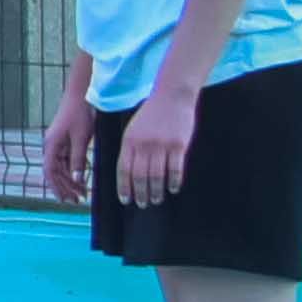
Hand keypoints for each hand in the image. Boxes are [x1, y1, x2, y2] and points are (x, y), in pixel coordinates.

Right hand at [42, 89, 95, 194]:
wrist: (82, 94)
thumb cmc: (80, 114)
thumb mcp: (81, 138)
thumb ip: (78, 160)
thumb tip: (76, 179)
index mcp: (51, 146)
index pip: (50, 172)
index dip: (57, 187)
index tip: (66, 200)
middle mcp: (51, 146)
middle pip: (55, 172)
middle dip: (65, 187)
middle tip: (77, 201)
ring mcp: (58, 143)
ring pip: (62, 167)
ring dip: (71, 180)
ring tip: (82, 193)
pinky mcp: (65, 140)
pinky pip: (67, 160)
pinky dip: (74, 170)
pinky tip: (83, 177)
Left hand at [121, 79, 198, 205]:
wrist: (171, 96)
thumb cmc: (151, 115)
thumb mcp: (133, 129)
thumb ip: (130, 149)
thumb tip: (127, 173)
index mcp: (129, 141)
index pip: (124, 170)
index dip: (124, 187)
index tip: (125, 200)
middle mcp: (143, 145)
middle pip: (140, 176)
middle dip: (140, 193)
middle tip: (142, 204)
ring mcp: (161, 145)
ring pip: (157, 175)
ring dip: (156, 191)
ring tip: (156, 200)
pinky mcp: (178, 145)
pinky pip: (175, 169)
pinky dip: (173, 182)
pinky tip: (173, 189)